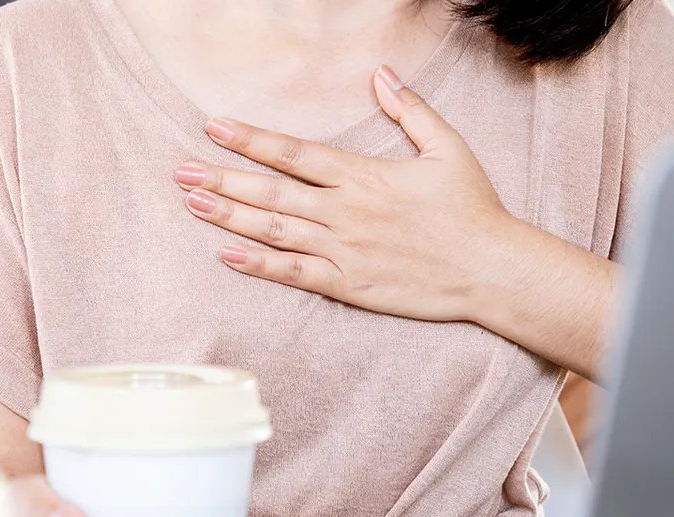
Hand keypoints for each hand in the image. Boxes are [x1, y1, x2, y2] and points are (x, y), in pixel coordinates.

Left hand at [173, 64, 524, 323]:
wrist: (492, 269)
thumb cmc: (473, 209)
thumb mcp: (448, 149)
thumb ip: (411, 111)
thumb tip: (382, 74)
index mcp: (364, 176)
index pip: (294, 153)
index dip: (251, 139)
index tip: (214, 126)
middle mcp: (346, 212)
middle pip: (271, 192)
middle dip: (222, 178)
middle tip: (180, 170)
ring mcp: (343, 250)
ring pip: (274, 231)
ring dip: (229, 217)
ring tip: (192, 203)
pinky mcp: (349, 285)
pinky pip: (294, 274)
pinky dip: (259, 265)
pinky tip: (226, 255)